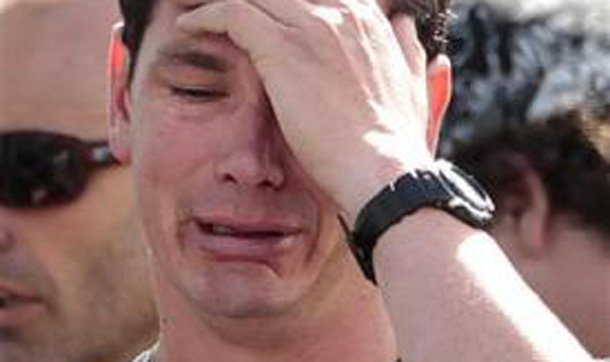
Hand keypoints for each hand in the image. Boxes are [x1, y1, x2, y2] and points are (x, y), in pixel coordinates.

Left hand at [177, 0, 433, 221]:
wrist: (383, 170)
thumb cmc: (395, 141)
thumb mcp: (413, 88)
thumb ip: (407, 53)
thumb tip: (403, 26)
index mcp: (367, 20)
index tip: (266, 10)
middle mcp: (340, 12)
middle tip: (225, 8)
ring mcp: (311, 26)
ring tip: (198, 9)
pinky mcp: (282, 48)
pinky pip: (231, 14)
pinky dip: (206, 16)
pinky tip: (189, 26)